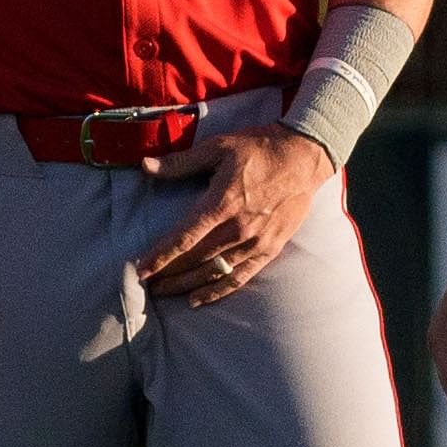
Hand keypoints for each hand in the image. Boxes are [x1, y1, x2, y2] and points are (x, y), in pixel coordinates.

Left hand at [136, 128, 331, 308]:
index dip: (160, 256)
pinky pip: (240, 276)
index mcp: (222, 202)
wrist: (304, 156)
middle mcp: (238, 227)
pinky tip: (198, 299)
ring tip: (166, 292)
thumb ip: (181, 162)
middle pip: (196, 260)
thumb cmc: (259, 148)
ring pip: (215, 271)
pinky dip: (218, 290)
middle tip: (148, 284)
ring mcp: (256, 241)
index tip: (142, 270)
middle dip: (169, 274)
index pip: (184, 237)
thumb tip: (145, 166)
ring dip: (187, 285)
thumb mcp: (218, 147)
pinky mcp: (270, 248)